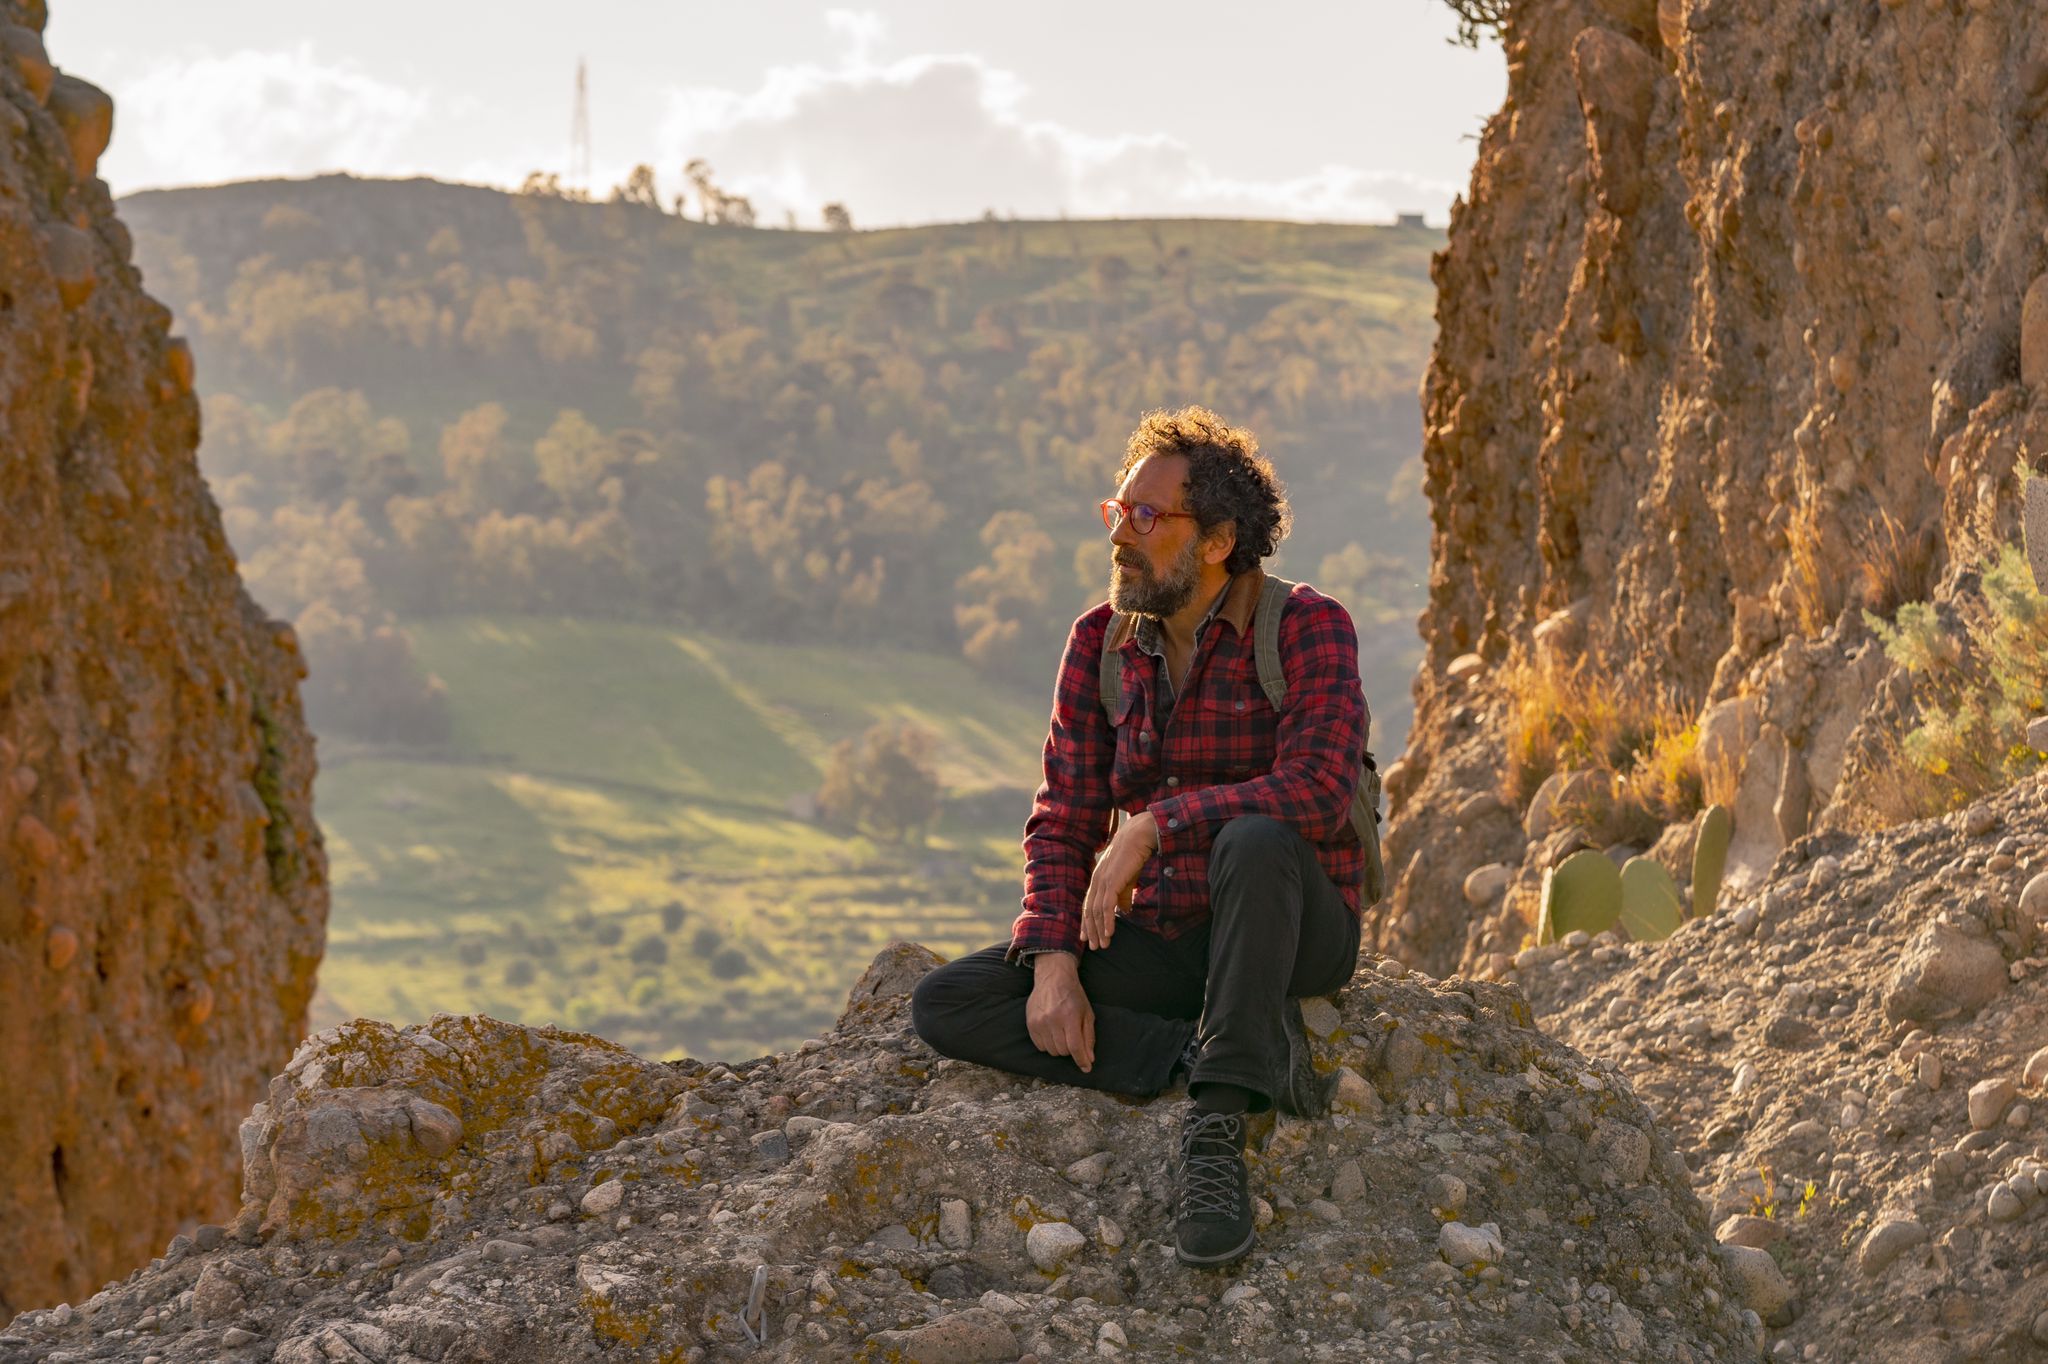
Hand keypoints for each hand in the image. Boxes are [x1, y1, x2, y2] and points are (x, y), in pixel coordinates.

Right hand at [1025, 951, 1094, 1071]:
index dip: (1081, 1060)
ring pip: (1051, 1051)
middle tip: (1072, 1037)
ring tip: (1061, 1033)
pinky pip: (1040, 1046)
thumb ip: (1088, 1037)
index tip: (1086, 1068)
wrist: (1053, 978)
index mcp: (1070, 1016)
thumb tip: (1089, 1059)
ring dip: (1059, 1047)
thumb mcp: (1087, 1013)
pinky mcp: (1030, 1023)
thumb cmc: (1073, 995)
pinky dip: (1048, 1044)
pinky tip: (1051, 1032)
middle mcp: (1053, 1020)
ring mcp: (1039, 1022)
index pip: (1075, 1047)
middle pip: (1063, 1051)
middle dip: (1071, 1049)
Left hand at [1082, 810, 1156, 950]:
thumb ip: (1123, 894)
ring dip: (1099, 930)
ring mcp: (1103, 881)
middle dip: (1091, 930)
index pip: (1089, 904)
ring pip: (1097, 911)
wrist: (1139, 836)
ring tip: (1103, 945)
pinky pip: (1107, 906)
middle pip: (1090, 911)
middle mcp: (1097, 880)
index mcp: (1098, 879)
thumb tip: (1124, 910)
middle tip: (1094, 947)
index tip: (1087, 937)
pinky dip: (1107, 920)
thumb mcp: (1127, 879)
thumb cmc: (1134, 855)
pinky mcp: (1112, 881)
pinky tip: (1109, 932)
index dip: (1087, 922)